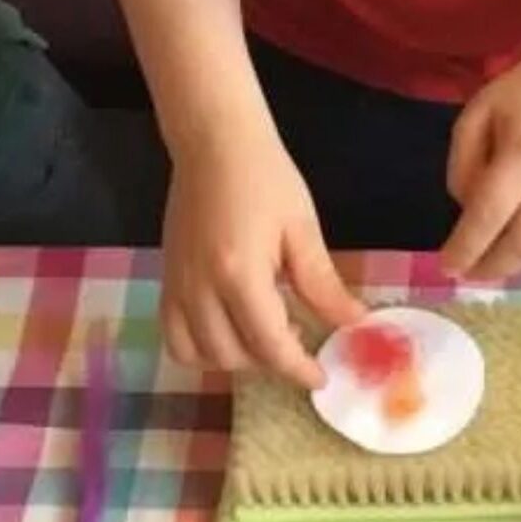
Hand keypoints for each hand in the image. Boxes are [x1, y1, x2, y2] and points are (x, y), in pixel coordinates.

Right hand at [162, 130, 363, 385]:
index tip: (322, 377)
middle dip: (270, 362)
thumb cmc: (266, 179)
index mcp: (239, 274)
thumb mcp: (303, 232)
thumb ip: (324, 286)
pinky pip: (174, 336)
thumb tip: (354, 324)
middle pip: (234, 356)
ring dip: (236, 359)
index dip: (298, 369)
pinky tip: (230, 331)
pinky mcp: (166, 280)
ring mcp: (176, 286)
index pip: (270, 345)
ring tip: (264, 337)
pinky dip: (201, 348)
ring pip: (199, 354)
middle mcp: (200, 288)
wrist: (214, 145)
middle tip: (300, 342)